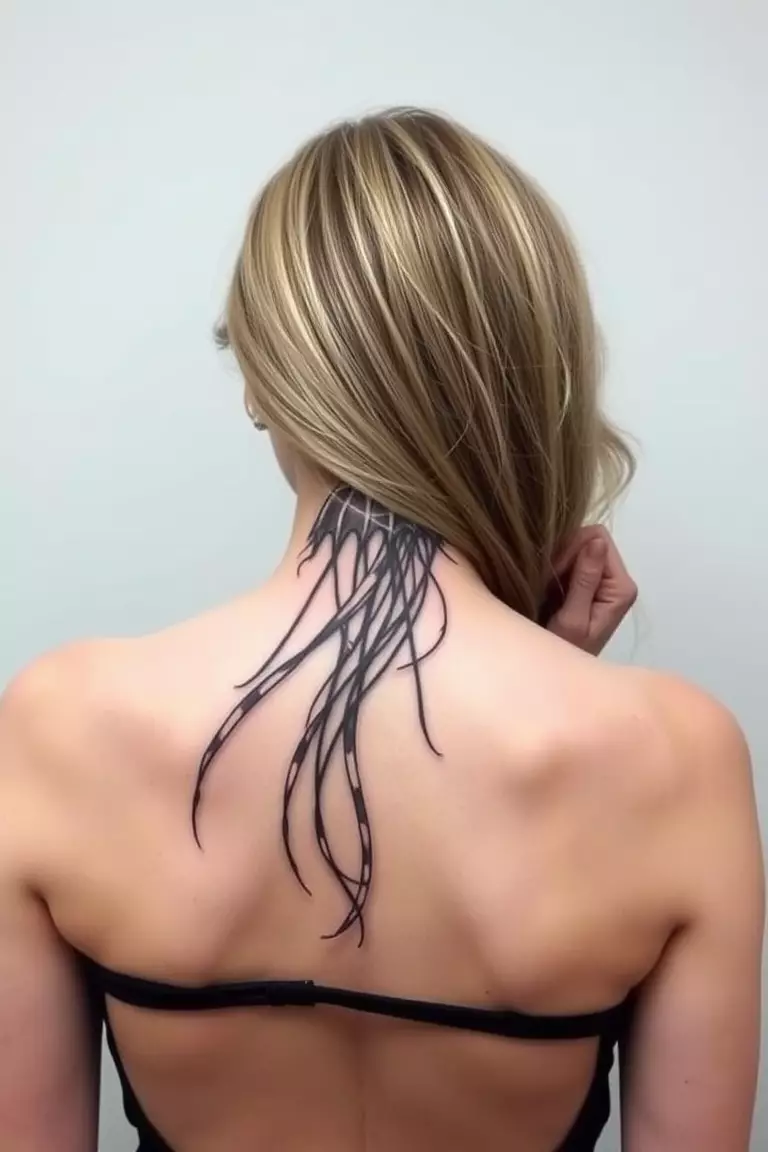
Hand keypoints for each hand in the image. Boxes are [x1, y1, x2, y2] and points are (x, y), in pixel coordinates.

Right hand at [543, 526, 636, 654]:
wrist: (557, 676)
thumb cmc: (564, 654)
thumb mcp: (572, 620)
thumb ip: (585, 580)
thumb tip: (596, 542)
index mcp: (621, 587)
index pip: (598, 538)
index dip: (571, 549)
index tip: (553, 576)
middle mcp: (616, 580)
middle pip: (588, 539)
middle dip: (563, 555)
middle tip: (547, 585)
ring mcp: (600, 581)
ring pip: (575, 548)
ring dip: (556, 563)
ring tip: (545, 591)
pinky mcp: (584, 584)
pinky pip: (567, 561)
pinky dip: (553, 570)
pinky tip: (545, 592)